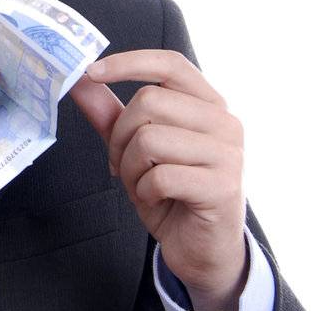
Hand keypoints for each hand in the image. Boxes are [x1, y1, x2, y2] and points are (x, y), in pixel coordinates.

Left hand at [69, 49, 247, 310]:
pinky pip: (160, 176)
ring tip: (142, 183)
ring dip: (131, 168)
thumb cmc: (172, 193)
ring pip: (150, 138)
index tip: (90, 72)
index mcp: (208, 103)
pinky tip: (157, 199)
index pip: (170, 63)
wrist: (202, 249)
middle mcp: (225, 121)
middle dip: (120, 136)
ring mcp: (228, 153)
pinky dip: (144, 191)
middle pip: (148, 102)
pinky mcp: (222, 186)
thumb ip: (111, 114)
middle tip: (121, 163)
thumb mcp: (136, 149)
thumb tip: (81, 80)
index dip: (129, 62)